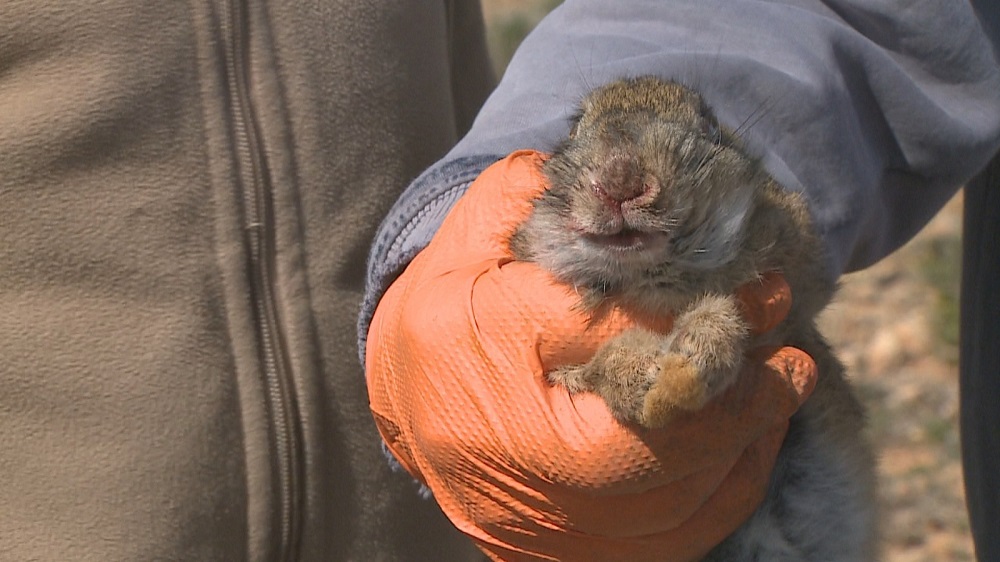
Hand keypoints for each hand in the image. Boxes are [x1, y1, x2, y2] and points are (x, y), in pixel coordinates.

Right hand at [365, 150, 816, 560]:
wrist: (404, 398)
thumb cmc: (444, 311)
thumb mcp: (473, 238)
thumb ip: (531, 199)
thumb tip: (625, 180)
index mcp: (472, 353)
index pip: (604, 337)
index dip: (696, 318)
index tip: (766, 296)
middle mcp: (497, 456)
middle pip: (643, 454)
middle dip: (737, 407)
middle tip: (793, 361)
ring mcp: (526, 523)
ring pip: (664, 512)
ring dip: (740, 453)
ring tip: (782, 394)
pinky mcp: (551, 554)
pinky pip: (659, 547)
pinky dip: (716, 499)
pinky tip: (745, 449)